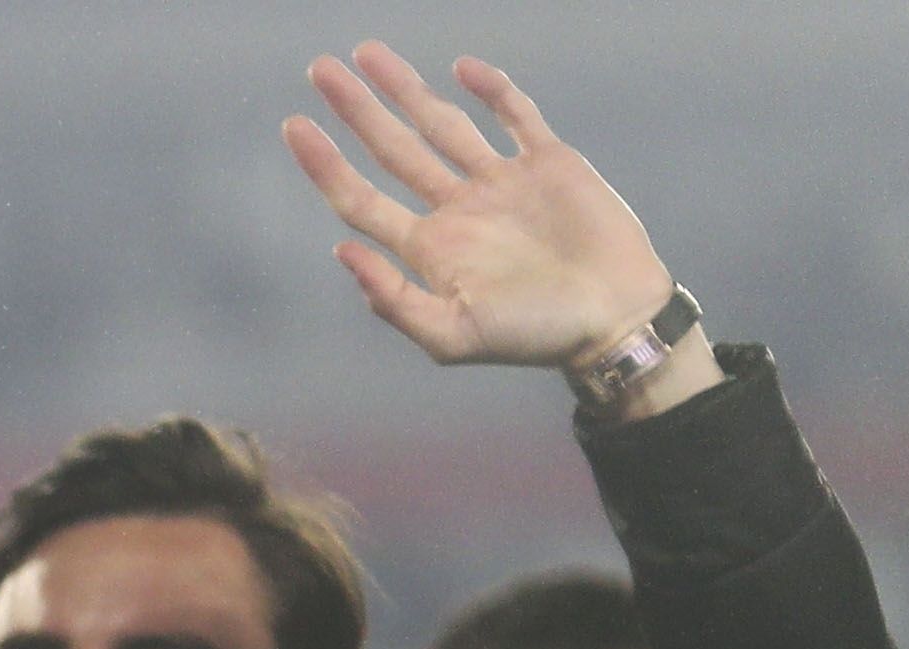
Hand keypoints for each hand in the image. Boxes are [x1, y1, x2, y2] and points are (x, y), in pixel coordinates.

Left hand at [283, 51, 705, 391]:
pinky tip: (461, 69)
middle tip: (320, 69)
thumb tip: (341, 252)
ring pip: (443, 123)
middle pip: (392, 149)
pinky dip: (492, 90)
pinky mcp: (549, 162)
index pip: (361, 198)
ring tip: (367, 53)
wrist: (614, 318)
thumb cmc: (533, 336)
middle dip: (357, 110)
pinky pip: (515, 116)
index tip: (294, 125)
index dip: (325, 164)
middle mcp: (457, 209)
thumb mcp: (452, 334)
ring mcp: (501, 182)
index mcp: (428, 248)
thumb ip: (395, 299)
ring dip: (406, 89)